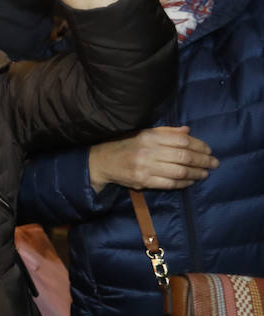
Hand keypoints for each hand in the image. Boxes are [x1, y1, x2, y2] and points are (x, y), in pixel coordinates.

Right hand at [88, 126, 218, 192]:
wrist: (102, 161)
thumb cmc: (126, 145)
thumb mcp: (144, 133)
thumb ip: (166, 132)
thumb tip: (188, 131)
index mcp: (149, 136)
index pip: (182, 140)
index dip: (199, 145)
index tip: (209, 150)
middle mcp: (148, 151)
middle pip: (184, 156)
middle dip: (203, 161)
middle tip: (214, 163)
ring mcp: (145, 167)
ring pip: (179, 171)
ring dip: (196, 173)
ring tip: (205, 173)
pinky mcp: (143, 181)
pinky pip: (170, 184)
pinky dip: (184, 183)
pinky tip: (190, 181)